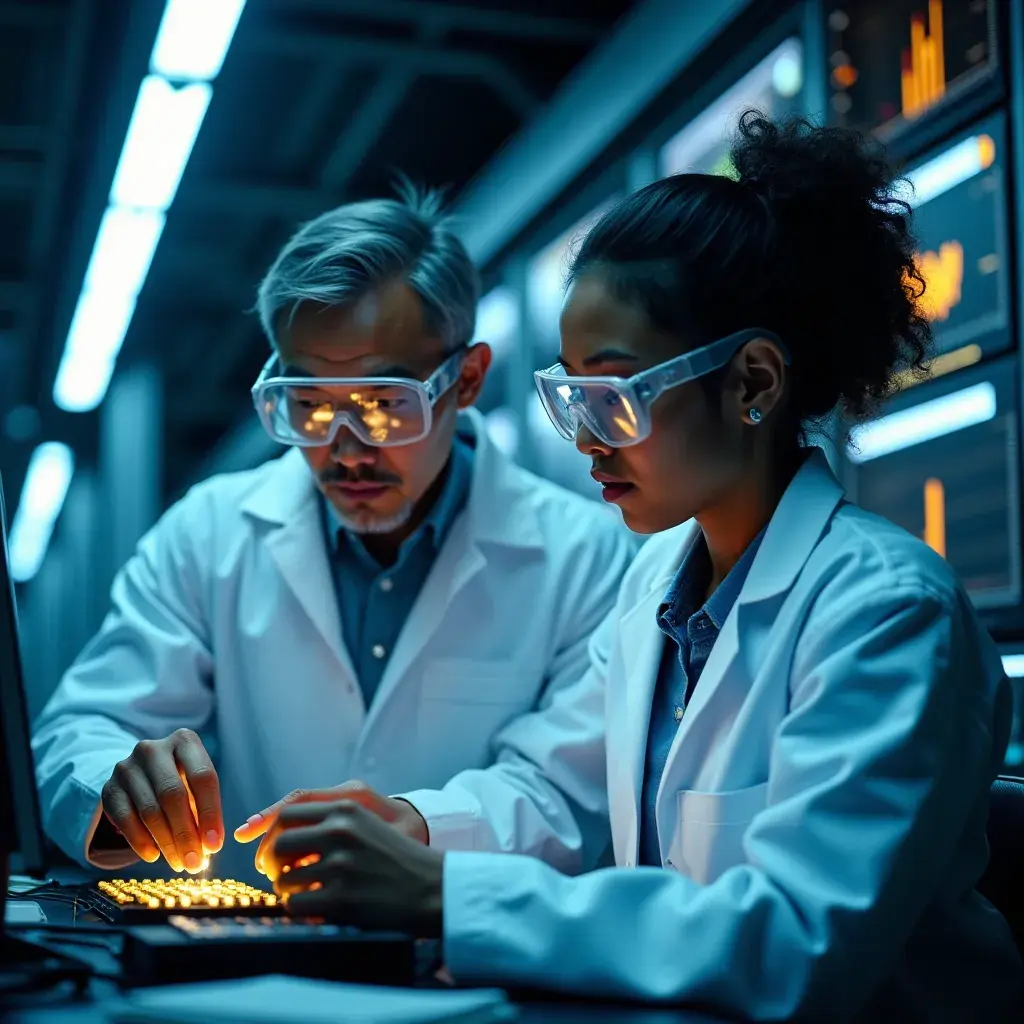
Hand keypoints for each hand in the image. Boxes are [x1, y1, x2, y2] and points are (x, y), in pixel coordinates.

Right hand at [99, 728, 222, 872]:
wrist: (140, 773)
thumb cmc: (180, 780)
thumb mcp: (196, 785)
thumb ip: (204, 811)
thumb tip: (209, 847)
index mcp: (185, 741)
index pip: (203, 778)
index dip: (210, 813)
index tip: (215, 845)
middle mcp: (154, 749)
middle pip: (173, 795)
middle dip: (186, 833)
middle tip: (195, 863)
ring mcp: (127, 767)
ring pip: (150, 810)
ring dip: (166, 843)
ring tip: (179, 863)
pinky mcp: (109, 787)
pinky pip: (125, 819)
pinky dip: (141, 841)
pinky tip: (154, 856)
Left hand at [266, 799, 443, 935]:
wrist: (431, 888)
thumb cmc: (398, 859)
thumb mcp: (367, 824)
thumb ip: (330, 823)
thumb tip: (279, 836)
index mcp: (346, 809)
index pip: (287, 814)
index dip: (269, 834)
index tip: (267, 851)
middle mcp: (340, 832)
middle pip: (278, 845)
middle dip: (272, 864)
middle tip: (281, 876)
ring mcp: (340, 865)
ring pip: (284, 879)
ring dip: (288, 891)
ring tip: (304, 894)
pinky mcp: (341, 898)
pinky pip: (295, 904)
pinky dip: (298, 909)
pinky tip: (314, 908)